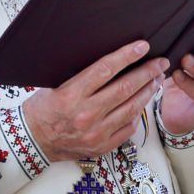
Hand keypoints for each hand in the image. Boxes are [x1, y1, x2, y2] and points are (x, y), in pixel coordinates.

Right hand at [22, 40, 168, 159]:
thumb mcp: (57, 85)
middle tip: (160, 62)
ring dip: (148, 91)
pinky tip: (142, 103)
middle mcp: (86, 114)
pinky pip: (128, 128)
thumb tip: (114, 61)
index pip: (106, 69)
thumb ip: (84, 76)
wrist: (33, 141)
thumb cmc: (44, 110)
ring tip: (157, 79)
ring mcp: (96, 133)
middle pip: (125, 88)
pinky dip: (138, 114)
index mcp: (72, 95)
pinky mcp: (102, 146)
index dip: (127, 56)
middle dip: (147, 73)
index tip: (143, 47)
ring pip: (132, 108)